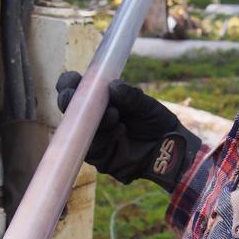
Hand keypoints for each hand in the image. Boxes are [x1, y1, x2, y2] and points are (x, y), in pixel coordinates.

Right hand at [56, 71, 200, 189]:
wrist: (170, 147)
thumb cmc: (156, 123)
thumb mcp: (146, 105)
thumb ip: (130, 96)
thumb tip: (111, 86)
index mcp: (99, 101)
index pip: (75, 89)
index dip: (68, 83)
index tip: (72, 79)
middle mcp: (92, 119)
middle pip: (69, 110)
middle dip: (69, 101)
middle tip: (74, 95)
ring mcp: (94, 139)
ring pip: (78, 130)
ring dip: (93, 120)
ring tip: (114, 114)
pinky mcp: (100, 158)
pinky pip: (92, 149)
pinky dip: (103, 138)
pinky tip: (119, 130)